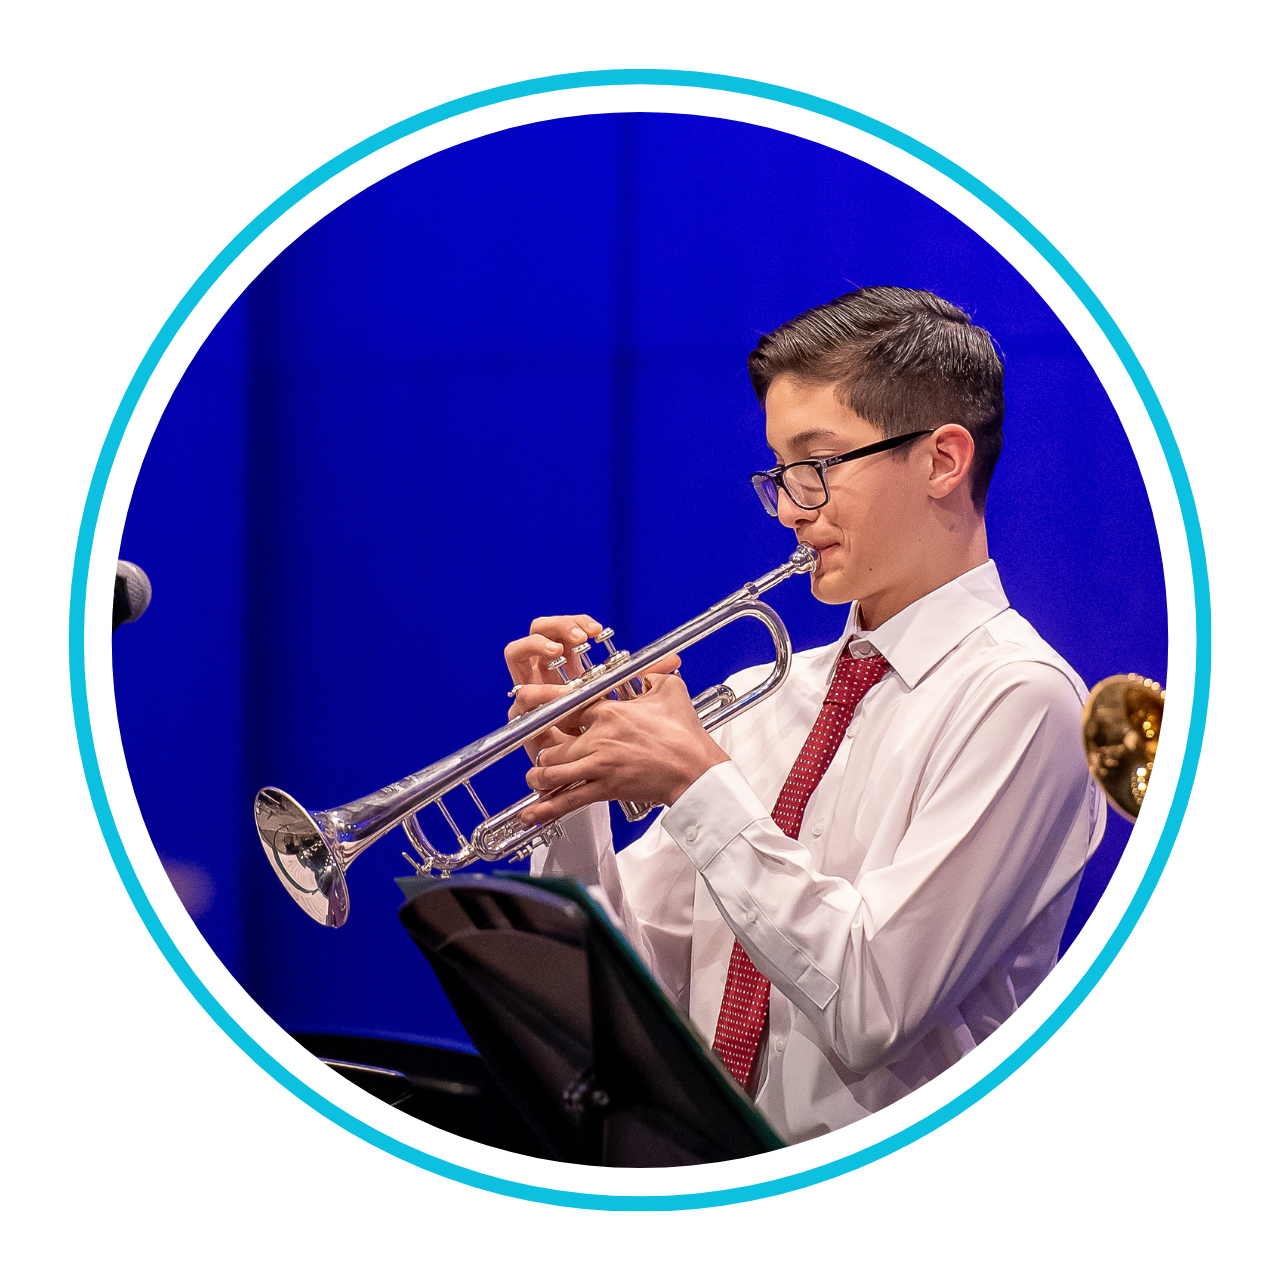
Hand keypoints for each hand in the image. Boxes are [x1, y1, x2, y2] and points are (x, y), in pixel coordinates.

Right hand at [504, 614, 679, 761]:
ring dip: (538, 651)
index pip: (564, 629)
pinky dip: (539, 691)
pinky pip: (522, 696)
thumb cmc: (607, 735)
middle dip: (555, 628)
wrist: (592, 773)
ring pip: (517, 655)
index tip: (597, 631)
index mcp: (568, 664)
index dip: (577, 623)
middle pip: (536, 630)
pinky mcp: (523, 715)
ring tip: (559, 655)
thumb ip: (645, 679)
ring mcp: (531, 691)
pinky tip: (560, 694)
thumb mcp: (624, 701)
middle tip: (578, 637)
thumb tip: (675, 659)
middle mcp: (546, 672)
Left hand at [518, 672, 729, 825]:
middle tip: (544, 754)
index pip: (566, 708)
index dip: (551, 711)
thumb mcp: (671, 690)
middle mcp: (598, 737)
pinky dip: (546, 809)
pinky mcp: (605, 789)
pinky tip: (530, 815)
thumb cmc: (685, 733)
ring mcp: (599, 765)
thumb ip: (654, 673)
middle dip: (544, 750)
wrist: (696, 770)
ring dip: (539, 777)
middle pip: (552, 743)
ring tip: (536, 779)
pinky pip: (567, 800)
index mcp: (609, 712)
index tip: (542, 712)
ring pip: (551, 771)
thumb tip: (652, 667)